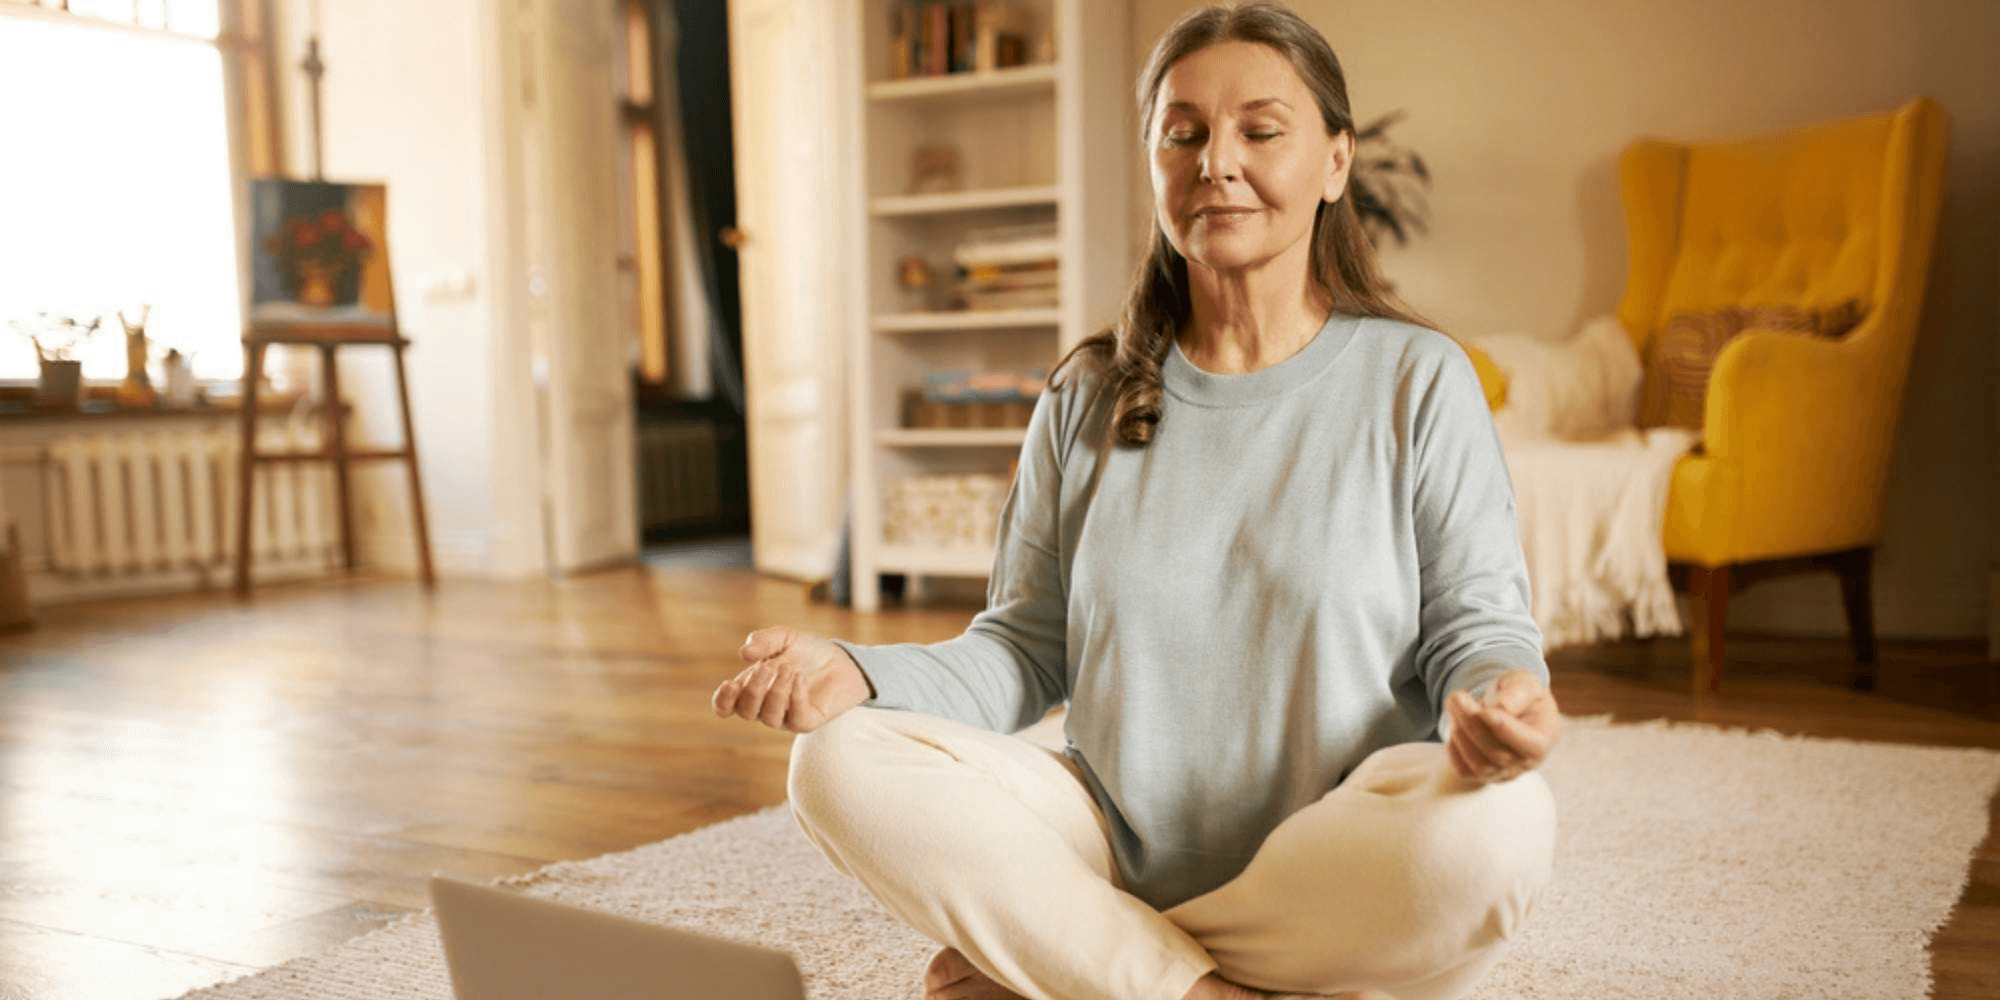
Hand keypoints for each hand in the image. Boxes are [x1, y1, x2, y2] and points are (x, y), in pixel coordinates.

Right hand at [711, 626, 872, 732]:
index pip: (726, 707)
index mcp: (752, 688)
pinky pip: (796, 720)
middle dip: (753, 689)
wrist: (842, 660)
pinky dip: (795, 698)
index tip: (729, 683)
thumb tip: (743, 654)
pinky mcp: (808, 722)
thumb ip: (764, 641)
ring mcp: (786, 716)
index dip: (722, 701)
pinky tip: (800, 679)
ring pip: (769, 718)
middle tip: (769, 667)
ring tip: (790, 668)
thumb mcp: (784, 638)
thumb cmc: (808, 652)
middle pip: (746, 711)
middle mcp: (766, 706)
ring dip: (776, 692)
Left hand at [1444, 669, 1559, 782]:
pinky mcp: (1483, 776)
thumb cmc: (1520, 693)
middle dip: (1473, 724)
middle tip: (1457, 696)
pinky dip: (1453, 750)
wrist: (1508, 706)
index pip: (1529, 745)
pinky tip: (1455, 725)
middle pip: (1498, 755)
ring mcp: (1504, 773)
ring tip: (1454, 703)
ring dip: (1460, 733)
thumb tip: (1502, 708)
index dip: (1505, 729)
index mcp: (1544, 740)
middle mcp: (1526, 763)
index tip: (1484, 710)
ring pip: (1479, 766)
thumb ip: (1518, 692)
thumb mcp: (1525, 682)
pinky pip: (1463, 772)